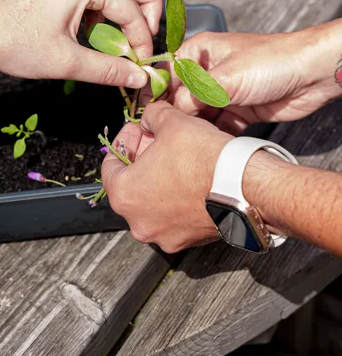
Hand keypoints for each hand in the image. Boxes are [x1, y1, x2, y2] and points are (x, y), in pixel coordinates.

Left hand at [0, 0, 162, 87]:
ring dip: (125, 0)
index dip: (141, 39)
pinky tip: (93, 27)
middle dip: (147, 4)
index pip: (131, 10)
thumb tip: (138, 78)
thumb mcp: (65, 62)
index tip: (140, 63)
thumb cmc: (11, 41)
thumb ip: (108, 70)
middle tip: (146, 33)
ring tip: (120, 33)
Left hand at [102, 101, 231, 252]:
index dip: (124, 141)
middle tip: (157, 140)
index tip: (137, 131)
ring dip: (160, 178)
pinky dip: (178, 197)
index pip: (109, 165)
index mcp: (124, 195)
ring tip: (177, 157)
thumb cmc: (205, 159)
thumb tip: (149, 116)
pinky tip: (192, 178)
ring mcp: (165, 235)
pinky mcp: (189, 240)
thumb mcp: (170, 121)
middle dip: (142, 158)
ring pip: (153, 201)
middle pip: (131, 184)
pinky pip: (175, 215)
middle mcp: (139, 222)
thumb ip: (151, 115)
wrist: (245, 186)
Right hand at [163, 24, 341, 133]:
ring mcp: (223, 91)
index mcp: (199, 52)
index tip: (145, 115)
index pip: (166, 74)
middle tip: (161, 137)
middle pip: (180, 98)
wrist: (312, 74)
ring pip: (197, 115)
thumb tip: (172, 113)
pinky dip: (211, 136)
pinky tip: (206, 146)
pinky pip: (216, 126)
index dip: (155, 95)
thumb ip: (194, 96)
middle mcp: (207, 72)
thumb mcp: (225, 77)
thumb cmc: (272, 60)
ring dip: (193, 129)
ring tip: (182, 145)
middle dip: (173, 116)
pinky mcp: (237, 109)